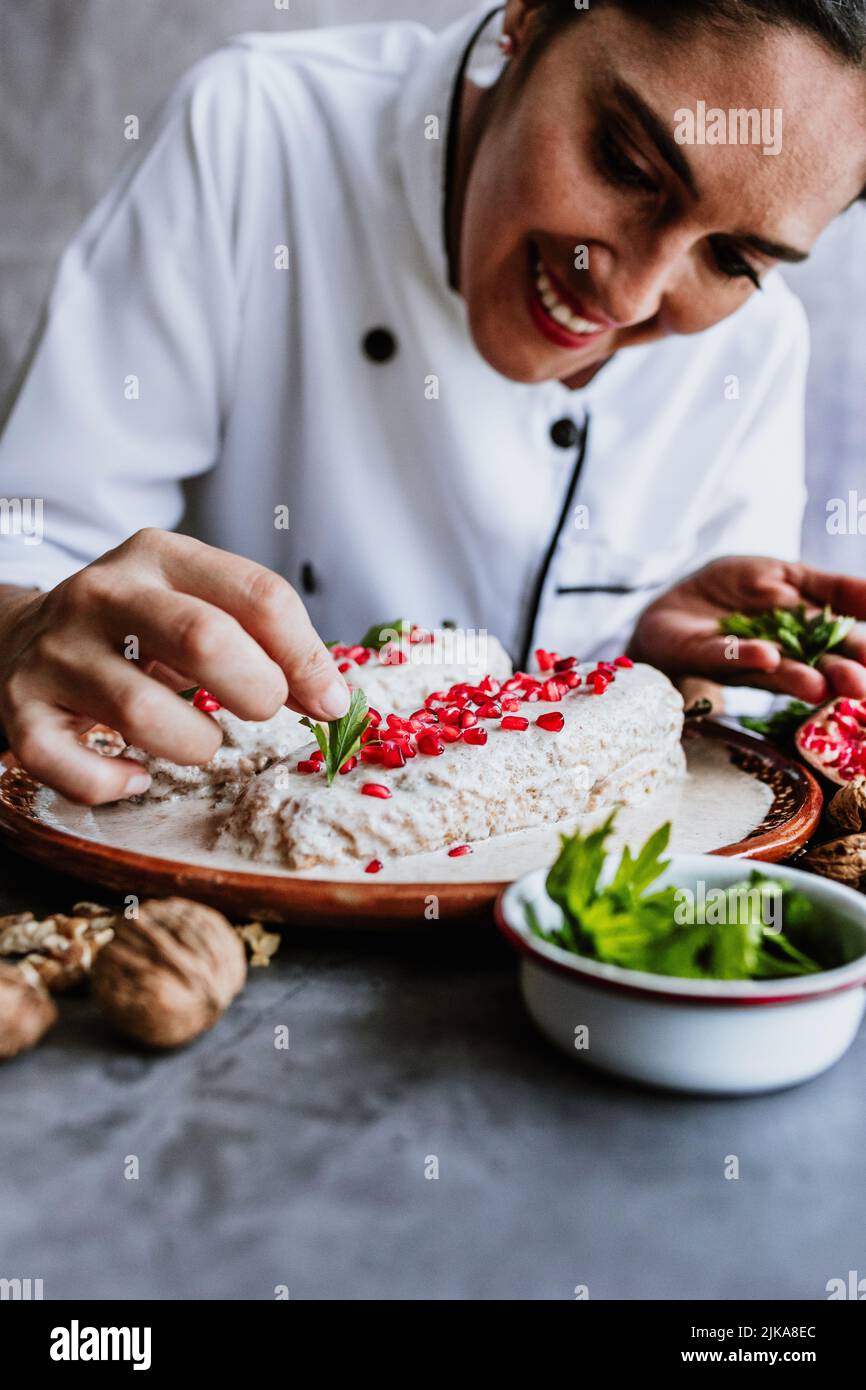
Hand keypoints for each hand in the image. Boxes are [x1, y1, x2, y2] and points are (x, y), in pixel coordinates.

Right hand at [0, 529, 349, 804]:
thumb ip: (270, 641)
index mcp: (160, 556)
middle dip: (257, 691)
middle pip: (205, 639)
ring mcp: (57, 652)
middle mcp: (104, 594)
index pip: (259, 595)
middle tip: (262, 710)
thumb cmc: (138, 629)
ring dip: (194, 745)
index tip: (329, 701)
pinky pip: (73, 766)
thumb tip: (333, 699)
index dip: (307, 657)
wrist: (19, 637)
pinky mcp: (21, 709)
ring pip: (143, 713)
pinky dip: (116, 783)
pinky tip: (135, 774)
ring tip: (198, 742)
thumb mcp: (200, 606)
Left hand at [630, 556, 865, 703]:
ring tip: (820, 687)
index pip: (844, 643)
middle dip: (840, 675)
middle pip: (814, 665)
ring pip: (774, 670)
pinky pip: (725, 655)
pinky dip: (745, 655)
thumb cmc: (734, 592)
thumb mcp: (788, 576)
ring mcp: (740, 658)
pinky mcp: (703, 654)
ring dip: (796, 678)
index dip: (862, 652)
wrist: (672, 603)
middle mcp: (779, 654)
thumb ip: (834, 587)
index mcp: (806, 636)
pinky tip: (767, 654)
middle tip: (861, 686)